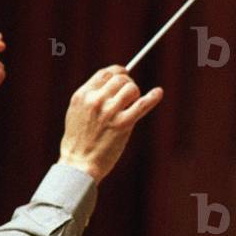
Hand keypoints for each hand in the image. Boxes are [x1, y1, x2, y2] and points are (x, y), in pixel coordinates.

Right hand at [57, 65, 162, 183]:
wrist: (78, 164)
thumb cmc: (78, 141)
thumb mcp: (77, 112)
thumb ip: (91, 97)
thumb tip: (111, 84)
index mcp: (83, 95)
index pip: (105, 73)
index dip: (118, 71)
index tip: (125, 73)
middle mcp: (96, 100)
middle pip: (120, 79)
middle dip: (128, 84)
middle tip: (130, 95)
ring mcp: (109, 111)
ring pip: (131, 88)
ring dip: (136, 94)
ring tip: (133, 104)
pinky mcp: (122, 124)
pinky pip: (142, 105)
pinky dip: (152, 97)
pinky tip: (158, 93)